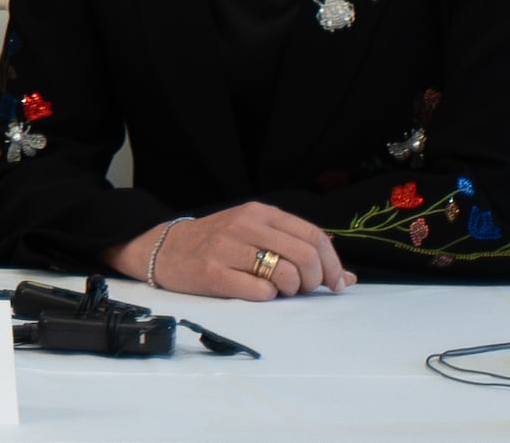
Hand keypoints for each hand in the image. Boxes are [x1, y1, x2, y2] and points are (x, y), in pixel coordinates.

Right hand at [119, 203, 349, 300]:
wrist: (164, 249)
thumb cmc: (217, 243)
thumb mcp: (255, 233)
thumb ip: (297, 248)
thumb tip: (346, 279)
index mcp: (260, 212)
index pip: (314, 236)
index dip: (333, 264)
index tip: (336, 284)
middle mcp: (245, 225)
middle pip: (305, 256)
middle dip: (315, 280)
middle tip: (305, 290)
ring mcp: (227, 249)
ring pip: (286, 275)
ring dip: (290, 291)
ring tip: (277, 290)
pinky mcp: (213, 274)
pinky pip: (261, 293)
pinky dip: (267, 298)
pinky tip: (255, 292)